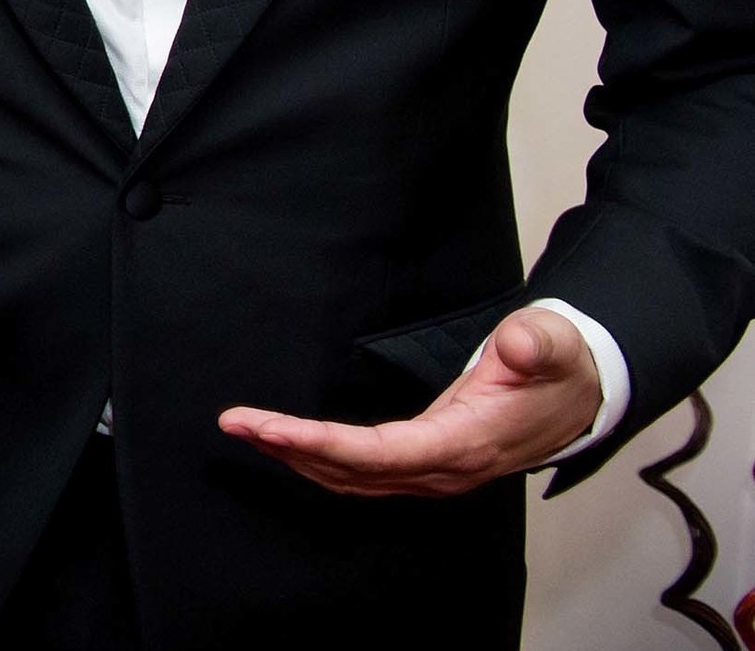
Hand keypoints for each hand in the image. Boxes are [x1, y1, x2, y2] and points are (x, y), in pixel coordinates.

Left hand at [218, 306, 601, 496]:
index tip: (271, 428)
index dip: (322, 444)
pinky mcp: (426, 463)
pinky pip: (364, 472)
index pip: (382, 453)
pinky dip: (321, 461)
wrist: (582, 394)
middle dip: (291, 448)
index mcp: (467, 442)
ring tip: (247, 430)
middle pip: (354, 470)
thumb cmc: (562, 369)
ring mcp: (434, 471)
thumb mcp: (555, 346)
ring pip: (353, 477)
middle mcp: (444, 467)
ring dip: (297, 457)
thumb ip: (536, 344)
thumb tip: (518, 343)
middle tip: (236, 423)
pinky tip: (291, 445)